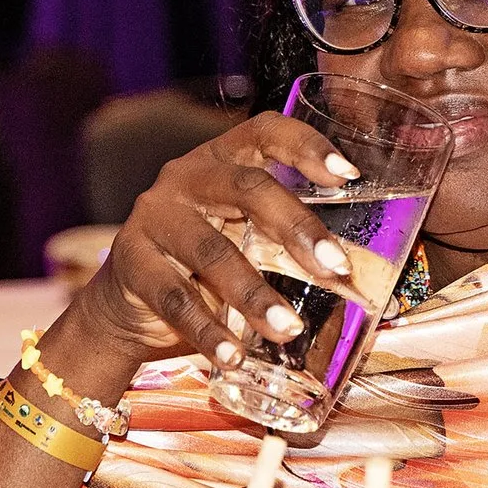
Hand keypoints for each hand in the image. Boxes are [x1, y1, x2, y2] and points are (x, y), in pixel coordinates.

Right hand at [82, 111, 363, 364]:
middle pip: (247, 189)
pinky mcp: (131, 264)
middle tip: (337, 269)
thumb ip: (286, 240)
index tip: (348, 176)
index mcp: (221, 160)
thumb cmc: (205, 265)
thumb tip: (362, 276)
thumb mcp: (243, 236)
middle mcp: (185, 179)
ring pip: (212, 252)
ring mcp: (154, 219)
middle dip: (297, 228)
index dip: (306, 146)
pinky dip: (208, 332)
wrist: (126, 304)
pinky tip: (234, 356)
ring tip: (289, 330)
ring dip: (255, 295)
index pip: (264, 131)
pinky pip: (175, 299)